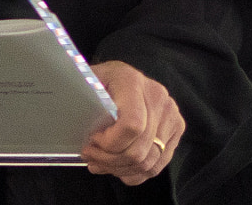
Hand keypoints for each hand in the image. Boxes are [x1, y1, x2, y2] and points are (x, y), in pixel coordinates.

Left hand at [83, 60, 183, 184]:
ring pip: (148, 162)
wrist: (122, 77)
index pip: (132, 125)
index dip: (110, 143)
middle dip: (110, 160)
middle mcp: (158, 97)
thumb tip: (74, 115)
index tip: (92, 141)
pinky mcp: (177, 129)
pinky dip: (135, 173)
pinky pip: (157, 165)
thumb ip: (80, 97)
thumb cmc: (101, 82)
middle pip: (139, 149)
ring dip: (120, 169)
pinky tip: (118, 168)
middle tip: (90, 156)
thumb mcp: (86, 83)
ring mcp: (171, 114)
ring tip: (101, 163)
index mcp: (133, 82)